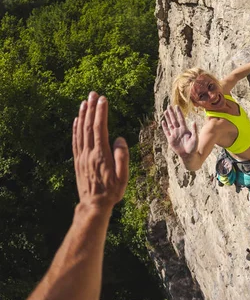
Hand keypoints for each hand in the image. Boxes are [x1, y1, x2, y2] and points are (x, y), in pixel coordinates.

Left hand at [73, 91, 128, 209]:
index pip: (99, 128)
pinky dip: (75, 128)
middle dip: (91, 109)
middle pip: (88, 126)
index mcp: (101, 155)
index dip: (101, 113)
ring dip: (82, 115)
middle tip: (93, 94)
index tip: (103, 99)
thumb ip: (122, 157)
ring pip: (80, 131)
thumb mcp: (123, 177)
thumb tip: (119, 139)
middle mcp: (89, 153)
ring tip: (84, 102)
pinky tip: (76, 120)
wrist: (94, 205)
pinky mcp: (78, 160)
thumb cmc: (112, 192)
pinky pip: (75, 140)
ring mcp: (82, 156)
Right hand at [162, 105, 197, 157]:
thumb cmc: (193, 147)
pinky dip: (164, 127)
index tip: (176, 106)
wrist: (188, 155)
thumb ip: (194, 130)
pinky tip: (163, 122)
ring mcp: (174, 134)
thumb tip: (194, 122)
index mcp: (185, 129)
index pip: (181, 119)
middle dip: (171, 113)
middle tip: (169, 106)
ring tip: (165, 111)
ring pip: (170, 124)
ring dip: (167, 118)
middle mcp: (179, 130)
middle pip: (174, 120)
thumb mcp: (195, 138)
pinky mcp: (170, 139)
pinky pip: (167, 132)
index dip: (178, 112)